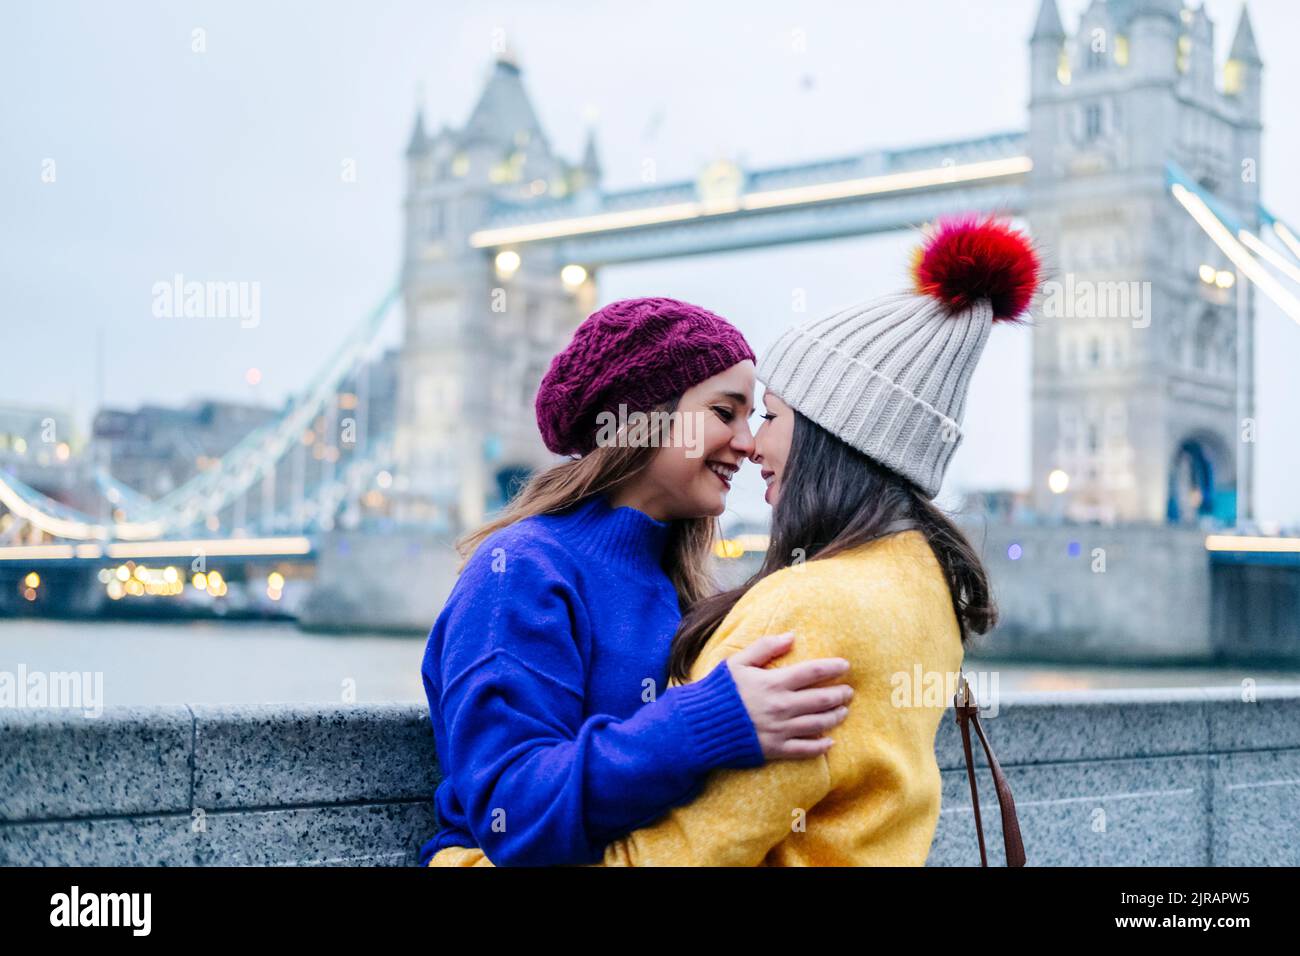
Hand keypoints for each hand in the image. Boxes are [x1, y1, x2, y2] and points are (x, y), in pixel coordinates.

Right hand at [724, 631, 851, 759]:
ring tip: (843, 711)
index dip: (833, 668)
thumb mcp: (738, 662)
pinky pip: (806, 750)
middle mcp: (781, 707)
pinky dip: (822, 746)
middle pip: (822, 699)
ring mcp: (780, 730)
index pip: (813, 672)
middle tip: (848, 691)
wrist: (700, 725)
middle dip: (840, 694)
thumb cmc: (719, 690)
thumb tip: (791, 636)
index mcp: (774, 683)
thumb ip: (765, 647)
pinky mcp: (775, 749)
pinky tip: (830, 741)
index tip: (845, 665)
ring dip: (836, 717)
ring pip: (819, 724)